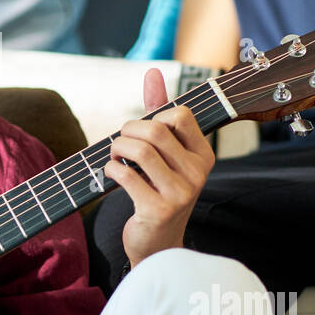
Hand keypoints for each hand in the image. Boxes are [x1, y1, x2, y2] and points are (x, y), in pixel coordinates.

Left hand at [107, 68, 214, 270]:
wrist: (156, 243)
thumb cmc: (157, 190)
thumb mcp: (163, 153)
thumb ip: (158, 112)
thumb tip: (152, 71)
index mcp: (204, 155)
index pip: (179, 114)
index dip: (152, 117)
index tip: (141, 132)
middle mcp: (198, 173)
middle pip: (155, 130)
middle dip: (127, 131)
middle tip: (119, 143)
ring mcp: (181, 193)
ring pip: (140, 151)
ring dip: (116, 148)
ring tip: (114, 156)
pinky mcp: (159, 210)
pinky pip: (126, 175)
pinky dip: (111, 169)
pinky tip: (111, 174)